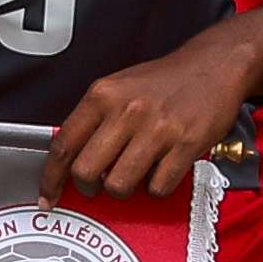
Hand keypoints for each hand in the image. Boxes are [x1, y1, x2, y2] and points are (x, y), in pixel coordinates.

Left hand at [50, 31, 251, 201]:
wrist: (214, 65)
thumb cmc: (166, 80)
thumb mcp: (119, 87)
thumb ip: (94, 118)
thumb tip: (70, 158)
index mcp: (103, 95)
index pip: (63, 145)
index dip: (51, 178)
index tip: (48, 196)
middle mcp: (126, 111)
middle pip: (86, 172)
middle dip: (89, 188)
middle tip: (99, 185)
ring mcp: (156, 130)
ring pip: (118, 186)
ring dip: (124, 190)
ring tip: (134, 173)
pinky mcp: (184, 146)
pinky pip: (156, 188)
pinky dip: (156, 187)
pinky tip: (161, 169)